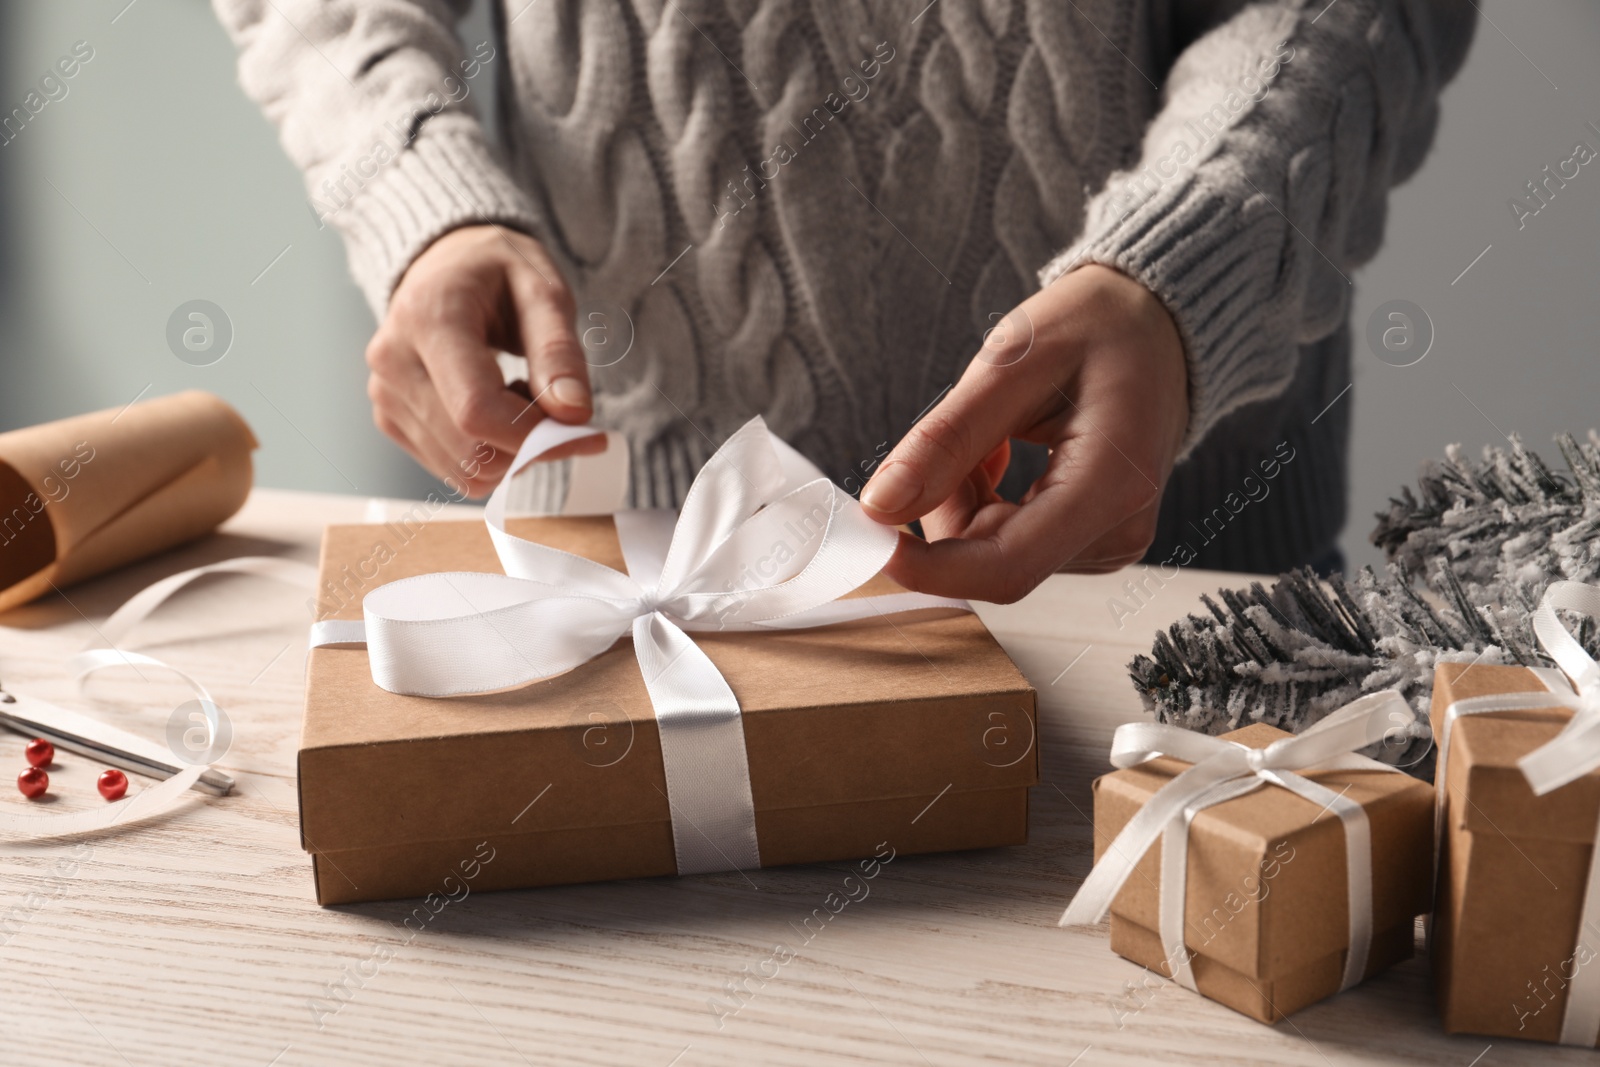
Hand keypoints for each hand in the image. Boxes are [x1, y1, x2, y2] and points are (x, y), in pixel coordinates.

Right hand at [365, 225, 598, 496]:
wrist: (444, 265)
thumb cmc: (496, 272)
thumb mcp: (543, 290)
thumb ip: (559, 352)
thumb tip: (572, 414)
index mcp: (428, 319)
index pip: (477, 411)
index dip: (537, 437)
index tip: (586, 433)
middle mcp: (393, 360)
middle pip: (471, 450)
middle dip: (530, 446)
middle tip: (556, 407)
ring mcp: (385, 394)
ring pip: (465, 470)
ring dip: (510, 451)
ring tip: (517, 395)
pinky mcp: (390, 419)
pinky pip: (453, 470)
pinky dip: (488, 454)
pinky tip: (493, 407)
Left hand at [859, 265, 1188, 602]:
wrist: (1152, 323)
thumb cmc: (1095, 328)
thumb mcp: (1011, 364)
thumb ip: (945, 440)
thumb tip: (882, 506)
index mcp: (1112, 485)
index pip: (1006, 568)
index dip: (927, 566)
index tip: (871, 536)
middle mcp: (1119, 531)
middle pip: (989, 559)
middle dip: (946, 506)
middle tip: (961, 431)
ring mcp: (1109, 543)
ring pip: (989, 553)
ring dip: (965, 499)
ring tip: (997, 432)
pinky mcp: (1091, 543)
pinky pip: (1006, 544)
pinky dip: (983, 502)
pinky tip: (1005, 452)